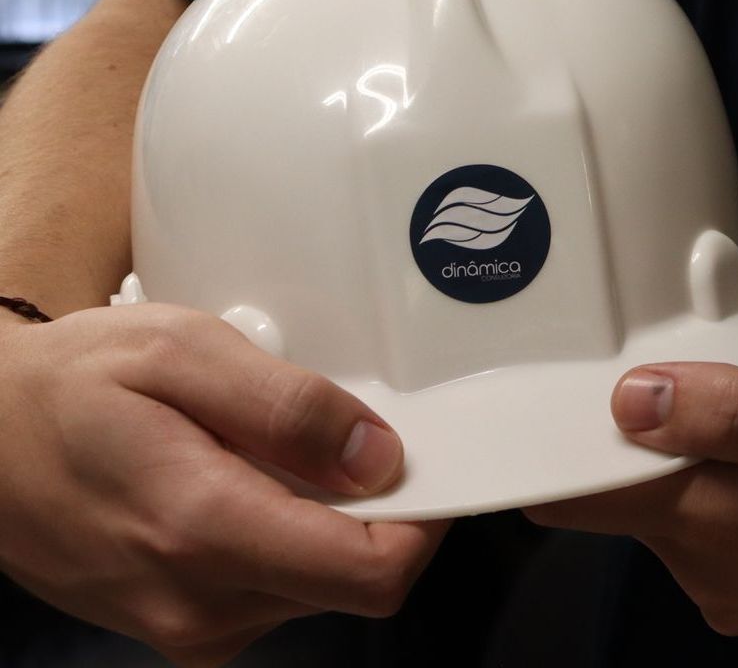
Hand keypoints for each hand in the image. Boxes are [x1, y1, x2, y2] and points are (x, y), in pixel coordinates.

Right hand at [0, 305, 446, 667]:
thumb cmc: (71, 385)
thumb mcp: (180, 351)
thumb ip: (285, 406)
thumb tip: (380, 457)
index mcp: (205, 531)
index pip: (370, 573)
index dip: (424, 517)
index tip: (426, 457)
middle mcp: (203, 604)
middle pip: (353, 578)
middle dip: (373, 505)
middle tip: (338, 424)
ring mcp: (191, 625)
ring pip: (318, 584)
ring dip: (324, 515)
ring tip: (270, 442)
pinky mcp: (184, 624)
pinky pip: (274, 585)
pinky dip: (285, 530)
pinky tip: (243, 472)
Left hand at [525, 361, 737, 663]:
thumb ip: (736, 410)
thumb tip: (629, 400)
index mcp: (719, 521)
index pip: (580, 495)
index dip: (548, 442)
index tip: (531, 390)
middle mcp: (712, 572)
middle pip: (618, 495)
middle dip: (624, 434)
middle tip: (661, 365)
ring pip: (664, 510)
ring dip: (677, 458)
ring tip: (732, 405)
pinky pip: (708, 534)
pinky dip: (715, 488)